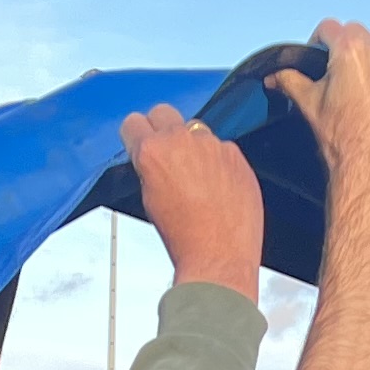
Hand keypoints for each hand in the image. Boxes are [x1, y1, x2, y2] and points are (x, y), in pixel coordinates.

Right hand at [122, 104, 264, 300]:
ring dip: (193, 146)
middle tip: (167, 155)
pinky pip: (222, 148)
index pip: (133, 122)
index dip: (136, 136)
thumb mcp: (150, 200)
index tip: (140, 143)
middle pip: (163, 112)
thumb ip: (149, 169)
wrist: (219, 257)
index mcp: (152, 151)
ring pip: (196, 130)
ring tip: (197, 180)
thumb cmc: (184, 238)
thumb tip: (152, 159)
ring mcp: (212, 145)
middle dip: (161, 129)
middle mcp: (182, 140)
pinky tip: (219, 188)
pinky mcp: (236, 155)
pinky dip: (219, 162)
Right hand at [268, 18, 369, 189]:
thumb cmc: (343, 140)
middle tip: (337, 78)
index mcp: (351, 51)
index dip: (318, 41)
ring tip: (359, 98)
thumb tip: (276, 76)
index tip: (318, 56)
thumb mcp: (309, 106)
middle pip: (357, 36)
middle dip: (346, 51)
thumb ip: (290, 81)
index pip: (329, 27)